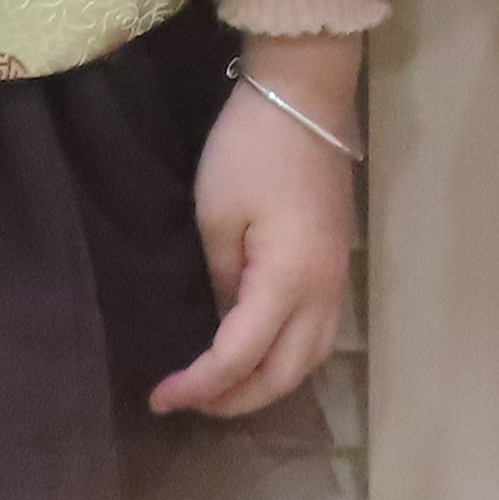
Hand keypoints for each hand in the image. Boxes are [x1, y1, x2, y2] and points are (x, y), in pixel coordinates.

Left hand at [156, 33, 358, 417]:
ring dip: (268, 384)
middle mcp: (322, 291)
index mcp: (287, 280)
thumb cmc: (250, 148)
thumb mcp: (217, 214)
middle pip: (286, 373)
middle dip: (237, 399)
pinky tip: (261, 355)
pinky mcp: (339, 264)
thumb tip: (224, 318)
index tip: (159, 396)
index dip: (199, 385)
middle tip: (189, 403)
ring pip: (311, 359)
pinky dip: (289, 358)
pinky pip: (320, 335)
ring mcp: (337, 279)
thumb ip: (221, 279)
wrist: (304, 95)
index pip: (240, 356)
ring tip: (224, 389)